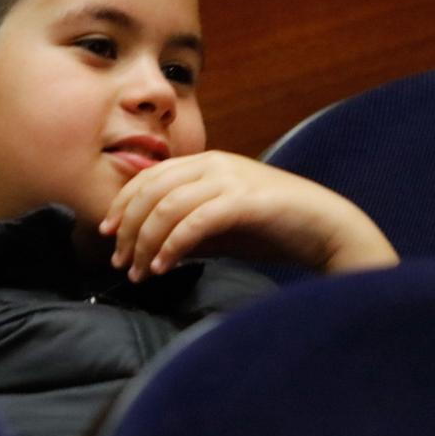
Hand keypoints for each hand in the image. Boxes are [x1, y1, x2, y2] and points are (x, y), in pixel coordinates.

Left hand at [99, 151, 397, 280]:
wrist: (327, 229)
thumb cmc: (276, 228)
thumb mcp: (223, 227)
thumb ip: (188, 229)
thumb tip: (151, 247)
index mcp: (208, 163)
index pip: (149, 177)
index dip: (122, 204)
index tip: (107, 234)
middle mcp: (216, 164)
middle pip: (151, 190)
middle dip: (129, 228)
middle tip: (121, 261)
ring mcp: (231, 180)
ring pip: (167, 207)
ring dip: (146, 243)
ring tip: (141, 272)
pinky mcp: (245, 201)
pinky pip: (195, 222)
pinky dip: (173, 246)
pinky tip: (165, 267)